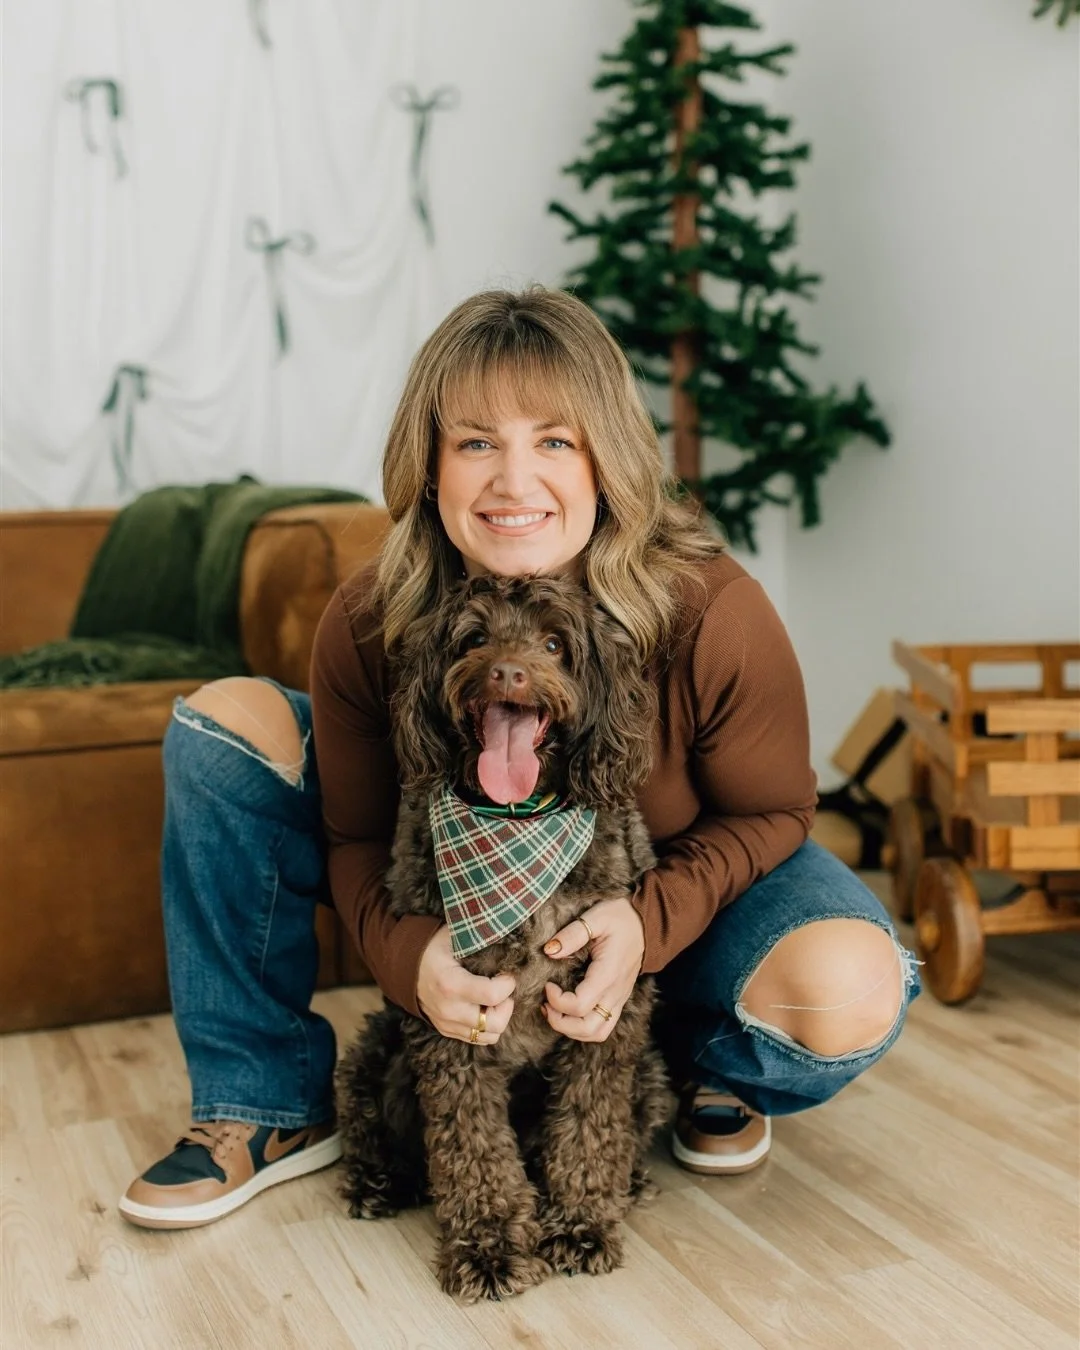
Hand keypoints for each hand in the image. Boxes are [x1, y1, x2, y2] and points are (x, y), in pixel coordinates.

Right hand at [416, 925, 515, 1044]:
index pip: (493, 995)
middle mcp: (449, 1009)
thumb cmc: (432, 947)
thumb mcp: (454, 937)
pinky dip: (486, 1026)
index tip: (507, 974)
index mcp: (451, 984)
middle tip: (503, 989)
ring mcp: (446, 1023)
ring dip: (498, 1018)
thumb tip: (505, 940)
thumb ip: (479, 939)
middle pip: (495, 1024)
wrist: (401, 965)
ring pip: (488, 1036)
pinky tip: (484, 1007)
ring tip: (495, 999)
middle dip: (507, 1005)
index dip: (508, 984)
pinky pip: (476, 1038)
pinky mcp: (446, 1029)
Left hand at [541, 895, 644, 1041]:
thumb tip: (549, 951)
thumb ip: (571, 934)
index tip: (548, 983)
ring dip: (571, 1029)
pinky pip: (602, 1026)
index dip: (557, 1001)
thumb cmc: (620, 918)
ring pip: (597, 1033)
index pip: (580, 1006)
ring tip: (554, 1010)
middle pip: (588, 1028)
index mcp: (608, 974)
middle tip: (546, 1004)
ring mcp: (618, 999)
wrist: (648, 923)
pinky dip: (582, 1027)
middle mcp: (615, 993)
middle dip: (560, 1023)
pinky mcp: (617, 1000)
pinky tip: (568, 1011)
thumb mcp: (595, 917)